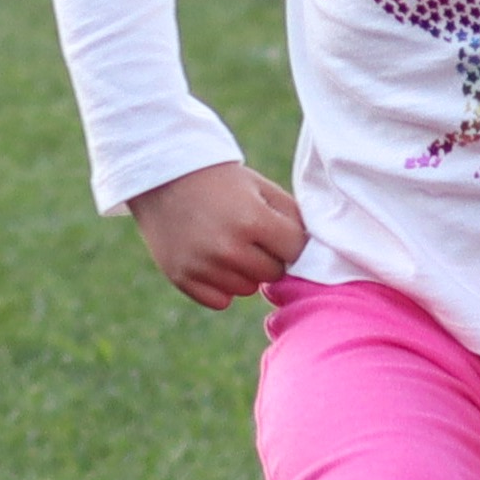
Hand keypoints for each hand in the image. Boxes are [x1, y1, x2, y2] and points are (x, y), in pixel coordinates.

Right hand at [128, 160, 309, 309]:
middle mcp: (228, 248)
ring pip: (248, 289)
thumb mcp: (262, 189)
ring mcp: (203, 266)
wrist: (164, 178)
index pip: (296, 251)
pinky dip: (221, 286)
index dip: (290, 242)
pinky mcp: (182, 278)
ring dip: (245, 272)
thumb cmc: (222, 183)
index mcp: (253, 220)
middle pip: (273, 274)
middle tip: (249, 235)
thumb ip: (294, 220)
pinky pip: (221, 301)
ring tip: (228, 244)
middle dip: (268, 257)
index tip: (277, 231)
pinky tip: (212, 260)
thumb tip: (314, 255)